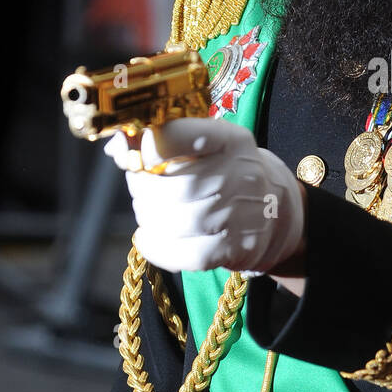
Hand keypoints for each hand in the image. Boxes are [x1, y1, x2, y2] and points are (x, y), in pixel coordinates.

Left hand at [105, 118, 304, 274]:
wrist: (273, 210)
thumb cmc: (224, 173)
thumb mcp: (204, 147)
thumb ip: (162, 143)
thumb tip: (117, 146)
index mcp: (230, 140)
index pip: (181, 136)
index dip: (147, 149)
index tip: (135, 158)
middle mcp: (242, 174)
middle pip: (177, 187)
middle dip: (145, 192)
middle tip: (141, 192)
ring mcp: (243, 214)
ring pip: (179, 222)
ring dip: (150, 221)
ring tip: (148, 215)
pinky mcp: (238, 247)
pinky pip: (188, 254)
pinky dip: (159, 250)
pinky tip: (150, 240)